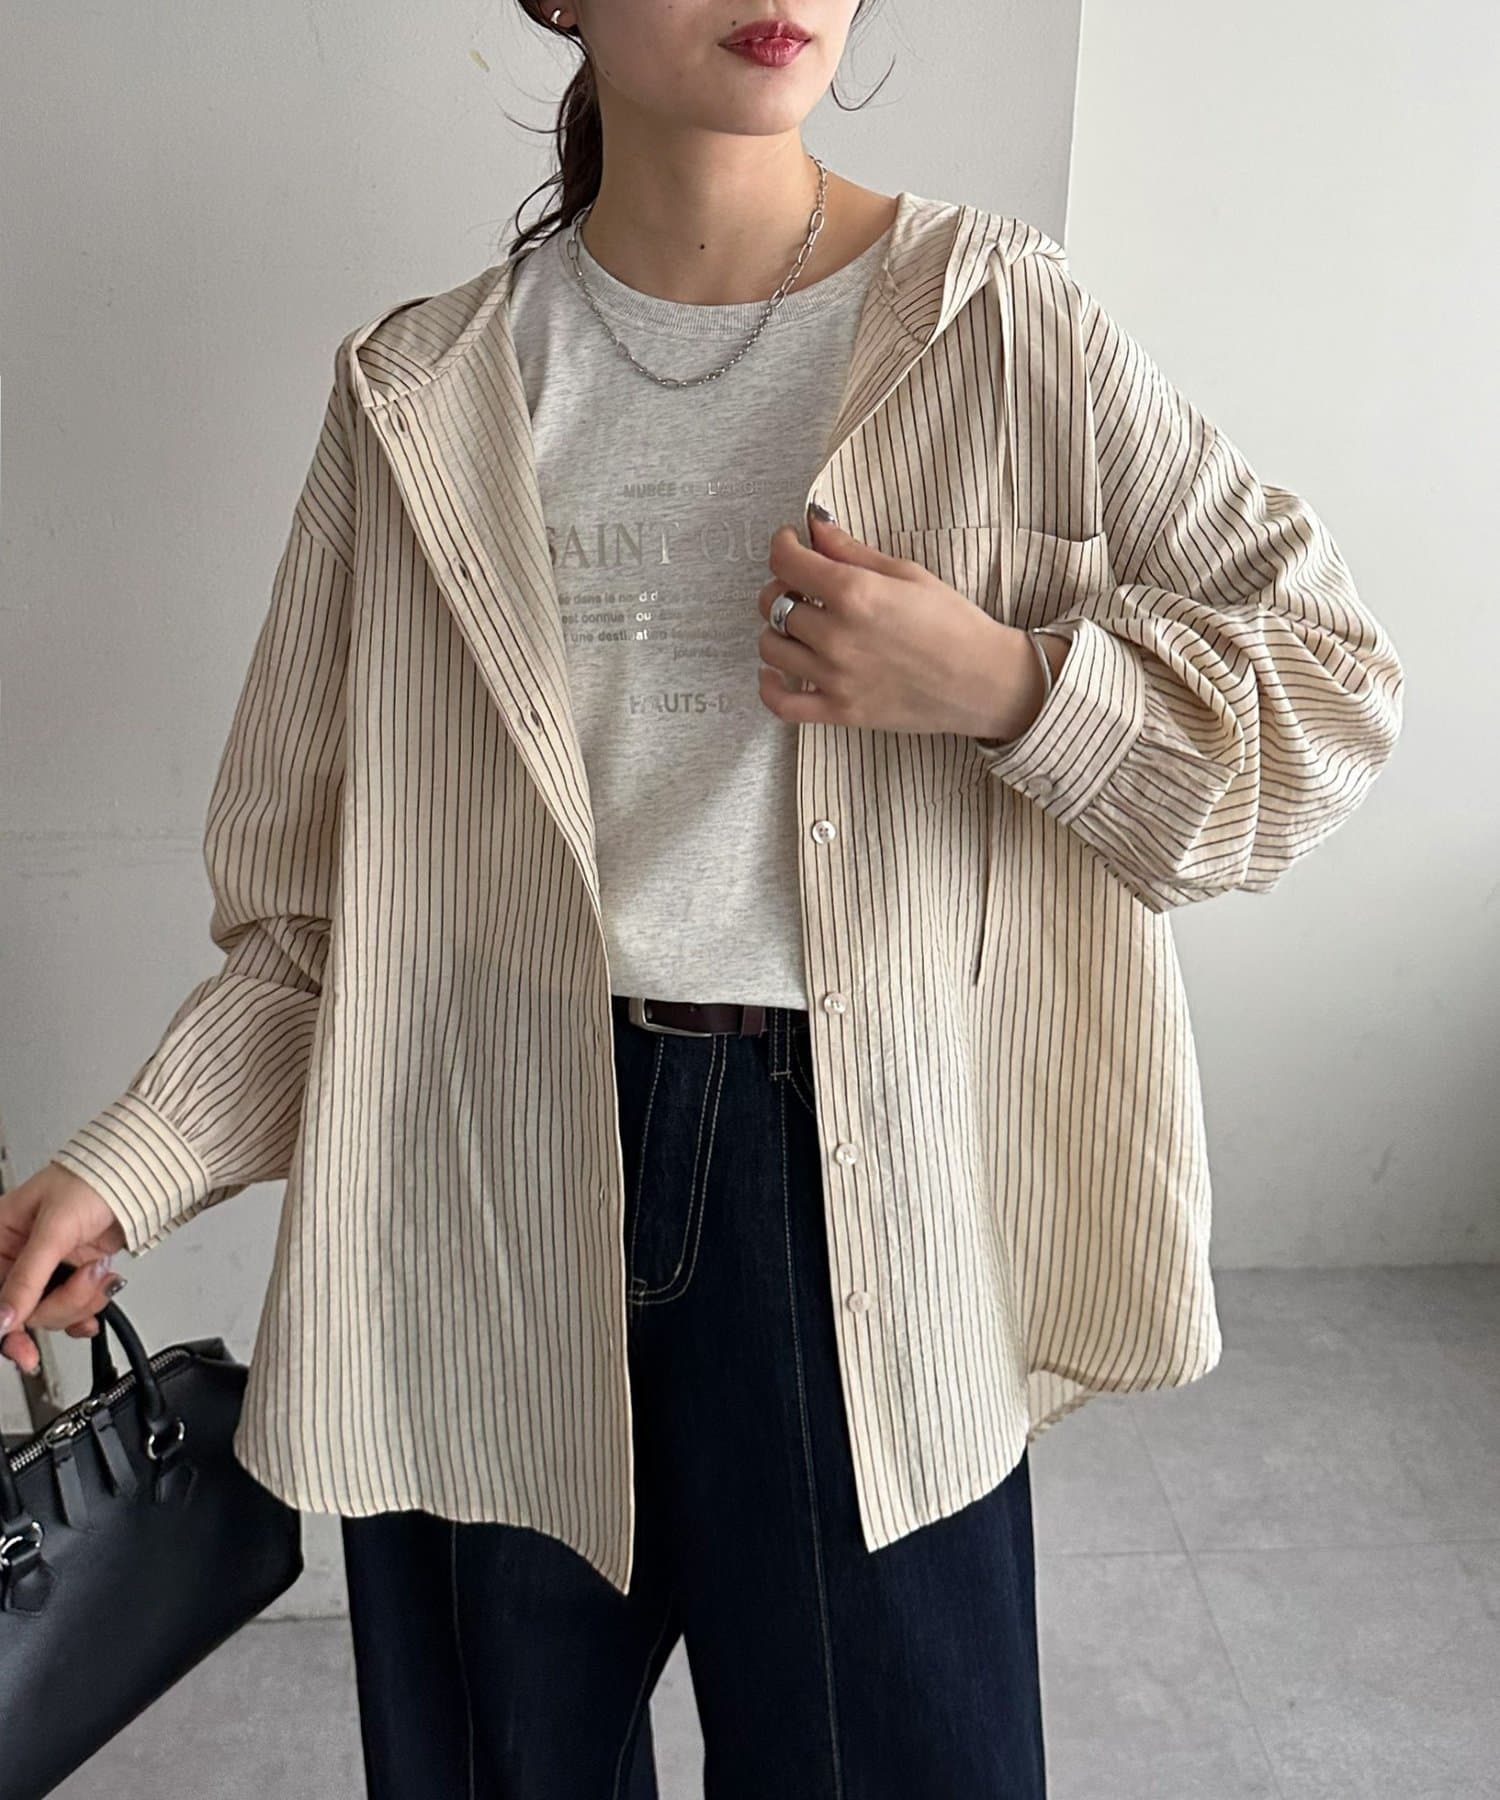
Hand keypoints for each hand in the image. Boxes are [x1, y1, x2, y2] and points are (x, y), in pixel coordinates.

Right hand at [0, 1164, 129, 1374]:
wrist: (136, 1176)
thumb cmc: (90, 1180)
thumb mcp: (55, 1229)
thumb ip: (28, 1277)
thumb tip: (3, 1318)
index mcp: (0, 1239)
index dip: (6, 1325)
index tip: (21, 1348)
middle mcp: (18, 1257)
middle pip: (23, 1313)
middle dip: (60, 1304)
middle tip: (83, 1286)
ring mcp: (46, 1269)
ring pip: (51, 1314)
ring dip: (82, 1299)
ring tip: (98, 1269)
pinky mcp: (72, 1275)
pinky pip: (72, 1310)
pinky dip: (90, 1306)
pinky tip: (101, 1290)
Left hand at [754, 510, 1054, 741]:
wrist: (983, 680)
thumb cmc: (952, 623)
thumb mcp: (905, 573)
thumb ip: (851, 551)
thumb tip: (813, 525)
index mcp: (855, 593)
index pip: (786, 562)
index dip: (782, 546)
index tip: (789, 544)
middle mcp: (837, 635)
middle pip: (774, 603)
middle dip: (781, 586)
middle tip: (800, 586)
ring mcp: (836, 677)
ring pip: (771, 647)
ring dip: (777, 631)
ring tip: (799, 626)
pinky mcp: (840, 712)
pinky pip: (781, 704)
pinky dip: (769, 686)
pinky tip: (776, 671)